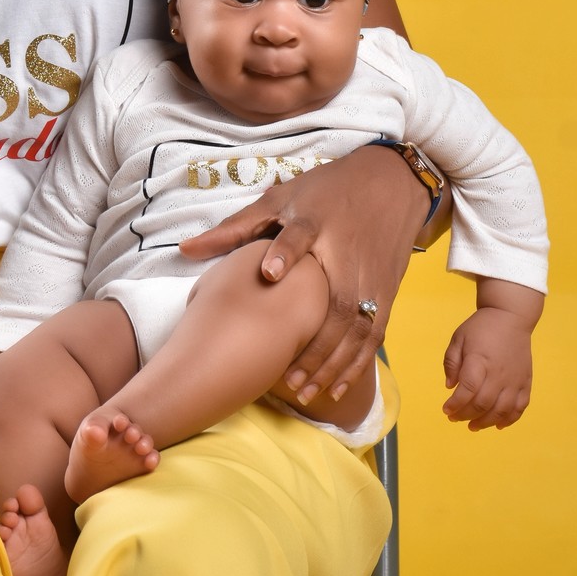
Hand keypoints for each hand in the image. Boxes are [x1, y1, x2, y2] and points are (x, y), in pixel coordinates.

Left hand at [179, 146, 428, 403]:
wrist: (391, 183)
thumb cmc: (326, 190)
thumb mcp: (282, 198)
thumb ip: (236, 227)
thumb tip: (185, 248)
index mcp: (316, 222)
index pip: (300, 236)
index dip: (285, 253)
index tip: (269, 272)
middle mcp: (345, 253)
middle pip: (335, 301)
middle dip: (314, 344)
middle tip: (286, 380)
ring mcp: (370, 276)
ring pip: (356, 328)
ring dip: (332, 363)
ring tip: (303, 392)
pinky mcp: (387, 291)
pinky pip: (374, 334)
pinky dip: (357, 363)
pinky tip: (336, 389)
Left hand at [442, 308, 533, 429]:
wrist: (511, 317)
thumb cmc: (481, 328)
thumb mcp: (459, 338)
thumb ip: (452, 362)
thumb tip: (450, 386)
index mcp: (479, 361)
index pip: (467, 389)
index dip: (455, 404)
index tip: (446, 410)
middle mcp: (499, 373)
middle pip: (483, 403)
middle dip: (466, 415)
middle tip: (455, 419)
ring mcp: (515, 380)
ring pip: (501, 410)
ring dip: (486, 422)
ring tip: (473, 426)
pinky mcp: (526, 382)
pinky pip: (520, 407)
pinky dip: (509, 419)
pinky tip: (497, 425)